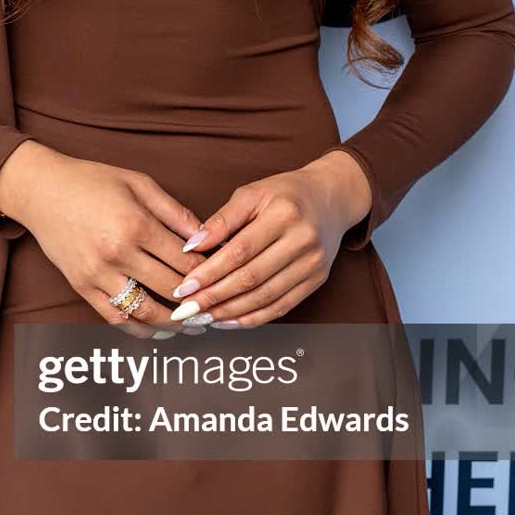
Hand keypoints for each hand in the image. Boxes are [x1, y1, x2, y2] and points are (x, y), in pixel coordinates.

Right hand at [0, 141, 208, 337]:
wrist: (41, 190)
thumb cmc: (92, 181)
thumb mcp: (139, 184)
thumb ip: (176, 213)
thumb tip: (207, 238)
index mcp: (136, 224)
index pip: (185, 260)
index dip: (209, 272)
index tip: (224, 277)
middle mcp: (117, 253)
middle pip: (170, 289)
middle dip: (198, 301)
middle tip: (217, 306)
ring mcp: (97, 274)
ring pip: (145, 311)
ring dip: (173, 323)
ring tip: (194, 325)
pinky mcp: (81, 287)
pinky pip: (115, 317)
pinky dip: (139, 328)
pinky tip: (158, 329)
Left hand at [160, 151, 373, 329]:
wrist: (331, 198)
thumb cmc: (285, 193)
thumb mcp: (252, 193)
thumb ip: (222, 220)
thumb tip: (191, 246)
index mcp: (284, 214)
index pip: (240, 250)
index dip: (209, 272)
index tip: (184, 286)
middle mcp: (303, 240)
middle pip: (252, 278)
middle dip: (214, 297)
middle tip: (186, 309)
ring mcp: (313, 263)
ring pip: (266, 297)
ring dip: (230, 312)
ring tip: (202, 317)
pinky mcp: (317, 280)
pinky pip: (282, 306)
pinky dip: (253, 318)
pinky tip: (229, 321)